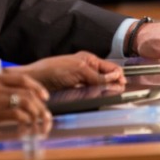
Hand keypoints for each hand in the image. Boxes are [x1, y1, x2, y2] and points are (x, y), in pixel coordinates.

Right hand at [0, 71, 51, 130]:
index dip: (35, 86)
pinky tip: (25, 129)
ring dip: (37, 113)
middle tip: (45, 112)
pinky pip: (16, 115)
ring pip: (25, 102)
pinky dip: (25, 122)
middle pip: (27, 88)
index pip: (20, 77)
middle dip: (41, 101)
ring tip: (39, 123)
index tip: (43, 95)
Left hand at [5, 51, 124, 90]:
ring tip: (108, 97)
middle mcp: (87, 70)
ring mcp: (82, 81)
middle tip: (117, 93)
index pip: (111, 67)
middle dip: (113, 85)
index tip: (123, 85)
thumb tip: (116, 77)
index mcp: (89, 60)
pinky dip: (94, 97)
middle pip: (107, 79)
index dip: (118, 76)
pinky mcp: (76, 92)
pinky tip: (96, 100)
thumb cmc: (53, 69)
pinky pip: (90, 95)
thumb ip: (97, 75)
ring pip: (100, 88)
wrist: (35, 80)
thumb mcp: (79, 70)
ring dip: (104, 92)